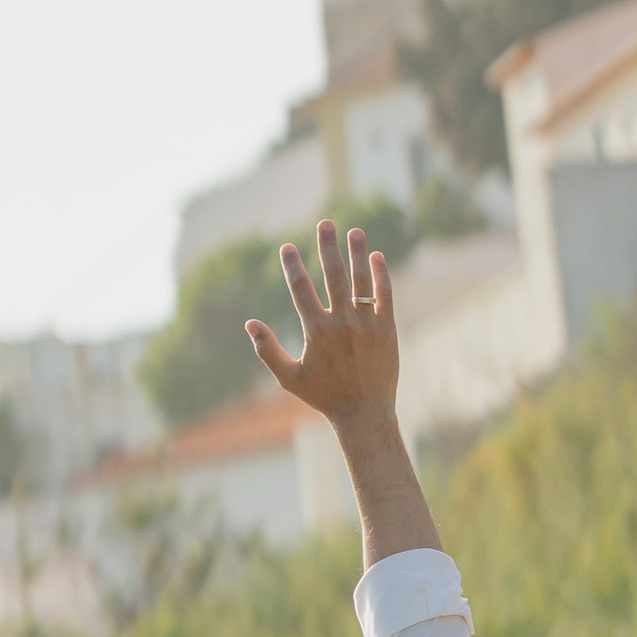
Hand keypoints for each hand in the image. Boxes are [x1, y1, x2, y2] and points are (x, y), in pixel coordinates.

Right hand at [245, 220, 398, 435]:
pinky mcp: (387, 329)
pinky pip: (384, 295)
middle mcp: (342, 323)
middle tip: (325, 223)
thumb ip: (267, 350)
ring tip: (354, 231)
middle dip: (327, 246)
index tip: (286, 246)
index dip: (292, 265)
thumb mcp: (289, 377)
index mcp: (316, 331)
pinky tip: (376, 257)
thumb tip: (249, 324)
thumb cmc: (323, 396)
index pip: (300, 289)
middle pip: (333, 275)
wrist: (364, 413)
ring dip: (357, 253)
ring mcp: (367, 324)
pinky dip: (380, 275)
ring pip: (361, 280)